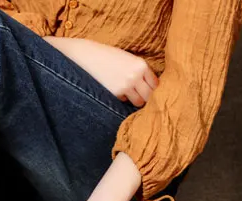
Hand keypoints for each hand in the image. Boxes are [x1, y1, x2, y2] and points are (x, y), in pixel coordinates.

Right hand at [42, 36, 158, 106]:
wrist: (85, 56)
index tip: (148, 90)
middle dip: (147, 97)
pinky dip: (122, 99)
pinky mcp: (114, 94)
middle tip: (141, 97)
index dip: (152, 88)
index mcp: (141, 64)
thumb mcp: (127, 58)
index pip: (156, 83)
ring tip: (128, 94)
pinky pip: (124, 101)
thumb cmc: (106, 56)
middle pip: (150, 95)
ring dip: (135, 100)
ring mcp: (125, 86)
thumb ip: (139, 70)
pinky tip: (115, 91)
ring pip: (138, 102)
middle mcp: (135, 76)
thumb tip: (149, 86)